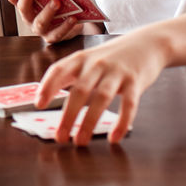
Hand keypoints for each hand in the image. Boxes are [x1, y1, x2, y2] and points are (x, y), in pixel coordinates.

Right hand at [6, 0, 82, 43]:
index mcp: (24, 5)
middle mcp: (28, 17)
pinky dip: (65, 26)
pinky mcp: (52, 37)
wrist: (70, 19)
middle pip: (23, 8)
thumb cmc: (56, 1)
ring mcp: (39, 29)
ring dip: (48, 11)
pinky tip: (73, 17)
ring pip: (40, 22)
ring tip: (57, 1)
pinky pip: (57, 33)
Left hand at [35, 29, 169, 145]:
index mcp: (81, 59)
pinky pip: (128, 105)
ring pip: (101, 98)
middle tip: (60, 137)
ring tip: (80, 141)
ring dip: (89, 122)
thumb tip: (47, 97)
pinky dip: (121, 122)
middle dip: (68, 115)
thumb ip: (71, 75)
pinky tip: (113, 138)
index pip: (59, 70)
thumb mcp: (89, 60)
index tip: (39, 104)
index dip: (48, 86)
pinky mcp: (135, 82)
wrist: (146, 43)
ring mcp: (117, 72)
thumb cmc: (112, 57)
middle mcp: (97, 64)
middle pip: (79, 90)